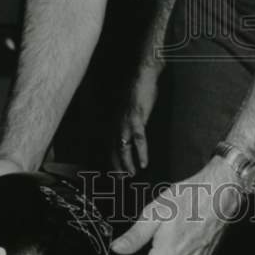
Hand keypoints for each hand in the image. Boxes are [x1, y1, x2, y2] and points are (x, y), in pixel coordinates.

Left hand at [111, 61, 160, 175]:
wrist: (143, 75)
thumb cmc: (139, 90)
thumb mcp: (132, 107)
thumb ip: (131, 120)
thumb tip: (135, 131)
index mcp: (115, 120)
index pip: (111, 145)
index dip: (113, 160)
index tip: (116, 172)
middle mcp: (117, 123)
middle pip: (114, 149)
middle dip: (117, 166)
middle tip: (122, 179)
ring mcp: (126, 122)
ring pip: (123, 148)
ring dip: (127, 163)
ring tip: (132, 174)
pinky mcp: (137, 118)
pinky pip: (138, 140)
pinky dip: (141, 153)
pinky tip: (144, 163)